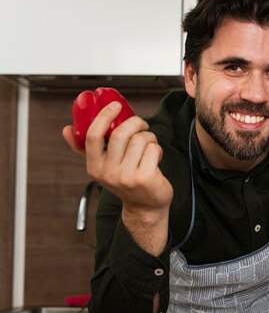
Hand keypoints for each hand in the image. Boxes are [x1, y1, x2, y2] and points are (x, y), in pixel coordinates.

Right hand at [62, 101, 172, 254]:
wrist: (145, 207)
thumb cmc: (126, 181)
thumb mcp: (103, 167)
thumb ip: (85, 149)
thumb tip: (66, 129)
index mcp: (94, 166)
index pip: (93, 136)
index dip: (104, 116)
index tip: (115, 105)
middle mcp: (108, 173)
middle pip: (121, 133)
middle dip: (135, 123)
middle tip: (142, 125)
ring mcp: (126, 176)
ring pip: (140, 139)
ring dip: (149, 137)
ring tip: (149, 146)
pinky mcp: (145, 178)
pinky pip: (153, 149)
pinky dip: (157, 149)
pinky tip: (155, 158)